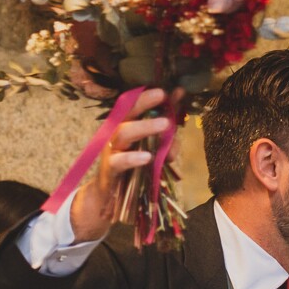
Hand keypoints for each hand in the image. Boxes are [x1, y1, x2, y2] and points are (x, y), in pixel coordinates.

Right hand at [67, 88, 172, 245]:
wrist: (110, 199)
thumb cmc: (132, 170)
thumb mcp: (152, 150)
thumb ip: (166, 137)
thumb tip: (179, 124)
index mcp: (127, 126)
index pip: (137, 106)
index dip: (151, 96)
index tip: (171, 90)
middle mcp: (116, 134)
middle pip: (127, 112)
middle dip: (144, 102)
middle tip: (163, 96)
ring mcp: (111, 151)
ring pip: (124, 133)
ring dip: (144, 127)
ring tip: (165, 124)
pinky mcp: (109, 170)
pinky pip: (119, 161)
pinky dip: (133, 158)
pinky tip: (147, 157)